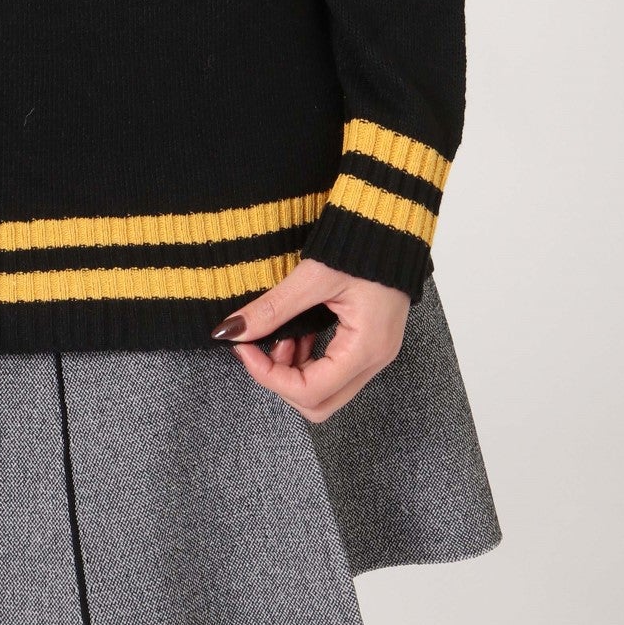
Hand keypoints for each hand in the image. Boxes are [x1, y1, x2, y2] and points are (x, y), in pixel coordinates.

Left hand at [211, 258, 408, 422]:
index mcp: (366, 348)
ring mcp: (375, 355)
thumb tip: (231, 330)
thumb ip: (271, 308)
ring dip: (293, 372)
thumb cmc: (362, 244)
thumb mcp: (312, 277)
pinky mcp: (370, 344)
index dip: (268, 376)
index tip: (243, 347)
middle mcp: (375, 360)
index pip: (311, 392)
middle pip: (320, 404)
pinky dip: (308, 361)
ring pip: (326, 391)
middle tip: (259, 346)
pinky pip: (334, 371)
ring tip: (278, 335)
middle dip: (281, 380)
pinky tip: (296, 333)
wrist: (393, 220)